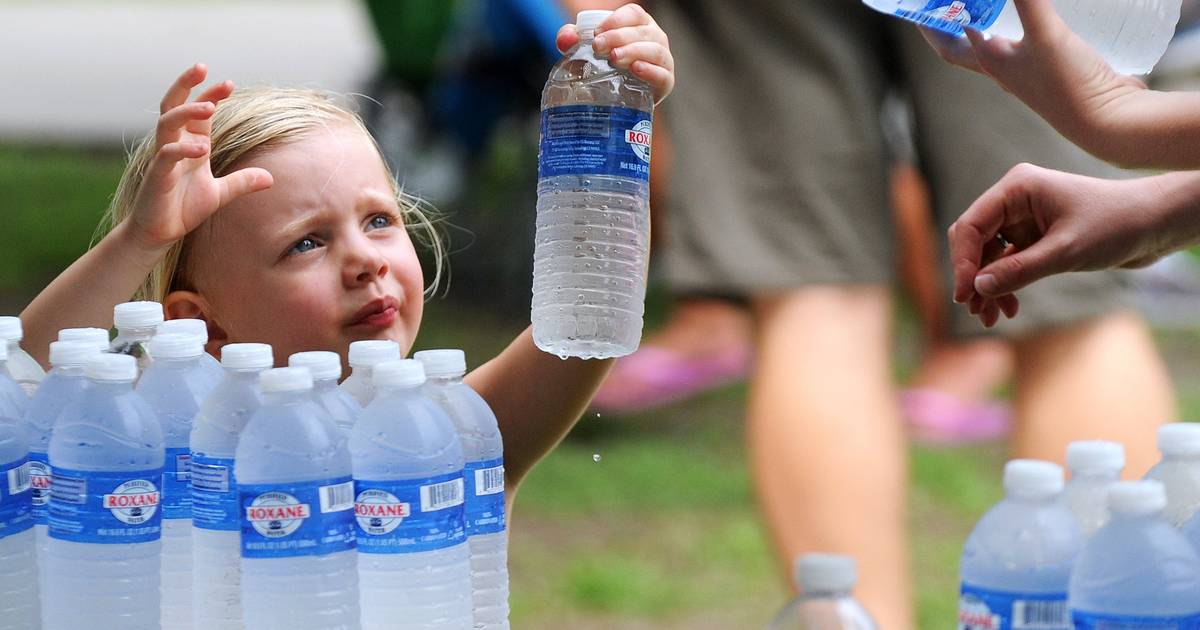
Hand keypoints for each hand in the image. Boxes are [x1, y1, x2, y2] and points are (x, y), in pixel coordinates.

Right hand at [126, 63, 272, 253]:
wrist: (160, 233)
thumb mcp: (221, 193)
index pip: (198, 112)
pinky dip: (183, 149)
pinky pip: (166, 155)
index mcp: (189, 145)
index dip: (210, 95)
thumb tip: (271, 178)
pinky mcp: (156, 176)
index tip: (228, 83)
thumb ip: (243, 182)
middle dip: (186, 85)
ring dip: (187, 113)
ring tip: (210, 108)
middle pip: (173, 105)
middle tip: (202, 67)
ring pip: (167, 123)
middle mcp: (174, 145)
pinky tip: (202, 149)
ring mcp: (163, 158)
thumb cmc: (183, 209)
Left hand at [555, 4, 674, 103]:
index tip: (597, 33)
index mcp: (640, 25)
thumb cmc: (605, 68)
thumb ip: (573, 41)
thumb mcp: (587, 52)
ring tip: (614, 58)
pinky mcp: (665, 82)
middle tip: (598, 47)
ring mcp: (663, 60)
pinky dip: (651, 71)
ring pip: (655, 50)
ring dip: (634, 51)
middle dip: (619, 37)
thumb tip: (565, 39)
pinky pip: (663, 74)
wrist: (620, 100)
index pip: (634, 13)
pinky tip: (636, 69)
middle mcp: (655, 39)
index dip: (616, 20)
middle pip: (642, 31)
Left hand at [920, 0, 1147, 164]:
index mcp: (991, 63)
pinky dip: (1033, 19)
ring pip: (1004, 36)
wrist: (1110, 120)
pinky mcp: (1059, 64)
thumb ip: (1026, 0)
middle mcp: (1005, 68)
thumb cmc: (1069, 85)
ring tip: (993, 2)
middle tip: (951, 1)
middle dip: (960, 16)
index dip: (930, 22)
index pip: (947, 42)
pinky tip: (1050, 5)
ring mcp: (1031, 68)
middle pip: (970, 39)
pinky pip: (1037, 36)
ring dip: (995, 16)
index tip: (919, 3)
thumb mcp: (1045, 33)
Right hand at [947, 164, 1195, 326]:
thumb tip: (978, 288)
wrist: (1155, 224)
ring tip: (991, 318)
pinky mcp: (1033, 233)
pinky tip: (1009, 307)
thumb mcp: (1066, 251)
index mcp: (1017, 187)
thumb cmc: (1116, 224)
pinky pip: (1006, 261)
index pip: (971, 225)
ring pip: (987, 255)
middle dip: (973, 277)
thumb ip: (1020, 269)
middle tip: (976, 311)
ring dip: (987, 286)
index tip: (964, 296)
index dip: (962, 262)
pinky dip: (1005, 283)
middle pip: (973, 240)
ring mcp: (1022, 216)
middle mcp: (1014, 198)